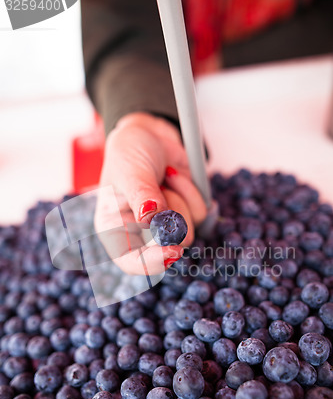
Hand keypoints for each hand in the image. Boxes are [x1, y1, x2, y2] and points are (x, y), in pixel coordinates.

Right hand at [94, 112, 206, 274]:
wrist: (150, 135)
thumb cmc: (129, 153)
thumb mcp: (129, 171)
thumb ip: (141, 194)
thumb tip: (150, 218)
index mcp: (114, 229)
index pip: (130, 261)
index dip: (152, 262)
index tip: (172, 250)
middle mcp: (139, 234)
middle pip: (169, 247)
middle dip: (171, 216)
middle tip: (161, 187)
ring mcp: (166, 227)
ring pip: (189, 231)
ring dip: (181, 198)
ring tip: (163, 177)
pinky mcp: (186, 215)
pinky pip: (201, 214)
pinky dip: (192, 191)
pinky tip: (175, 176)